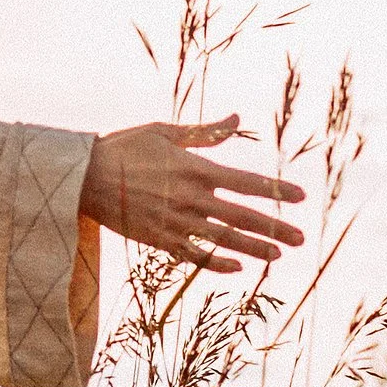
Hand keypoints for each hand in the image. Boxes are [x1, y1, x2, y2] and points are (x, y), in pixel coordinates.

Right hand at [79, 115, 305, 273]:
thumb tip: (238, 119)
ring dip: (255, 249)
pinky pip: (195, 256)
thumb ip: (205, 132)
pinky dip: (217, 263)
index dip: (277, 191)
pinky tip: (237, 267)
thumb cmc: (124, 147)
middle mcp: (192, 199)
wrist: (84, 176)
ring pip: (225, 240)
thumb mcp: (165, 131)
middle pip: (244, 217)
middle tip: (301, 239)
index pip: (248, 183)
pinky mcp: (159, 239)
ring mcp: (177, 222)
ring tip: (278, 256)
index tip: (301, 197)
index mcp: (197, 169)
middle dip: (276, 229)